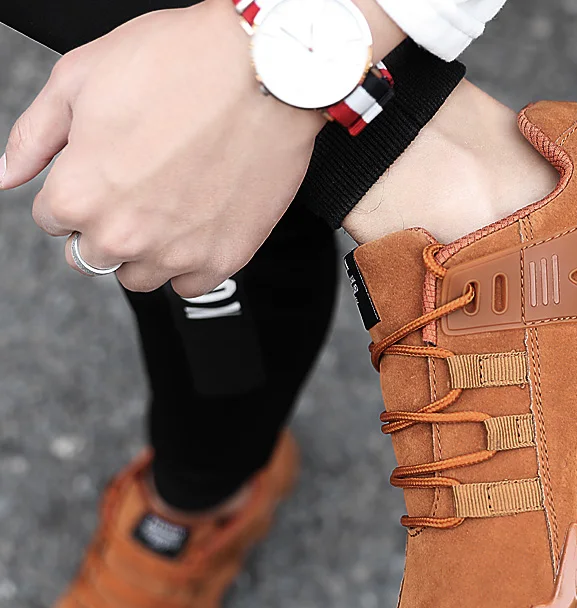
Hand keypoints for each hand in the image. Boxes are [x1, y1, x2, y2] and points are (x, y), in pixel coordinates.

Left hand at [0, 0, 324, 296]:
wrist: (264, 74)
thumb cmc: (178, 64)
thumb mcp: (80, 78)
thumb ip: (34, 137)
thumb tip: (7, 175)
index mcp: (79, 195)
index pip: (52, 220)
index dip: (73, 189)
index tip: (101, 170)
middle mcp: (125, 235)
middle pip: (92, 257)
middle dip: (103, 226)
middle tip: (135, 187)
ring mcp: (177, 252)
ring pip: (139, 277)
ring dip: (143, 251)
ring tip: (167, 206)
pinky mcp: (224, 258)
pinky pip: (190, 285)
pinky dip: (188, 263)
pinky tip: (196, 224)